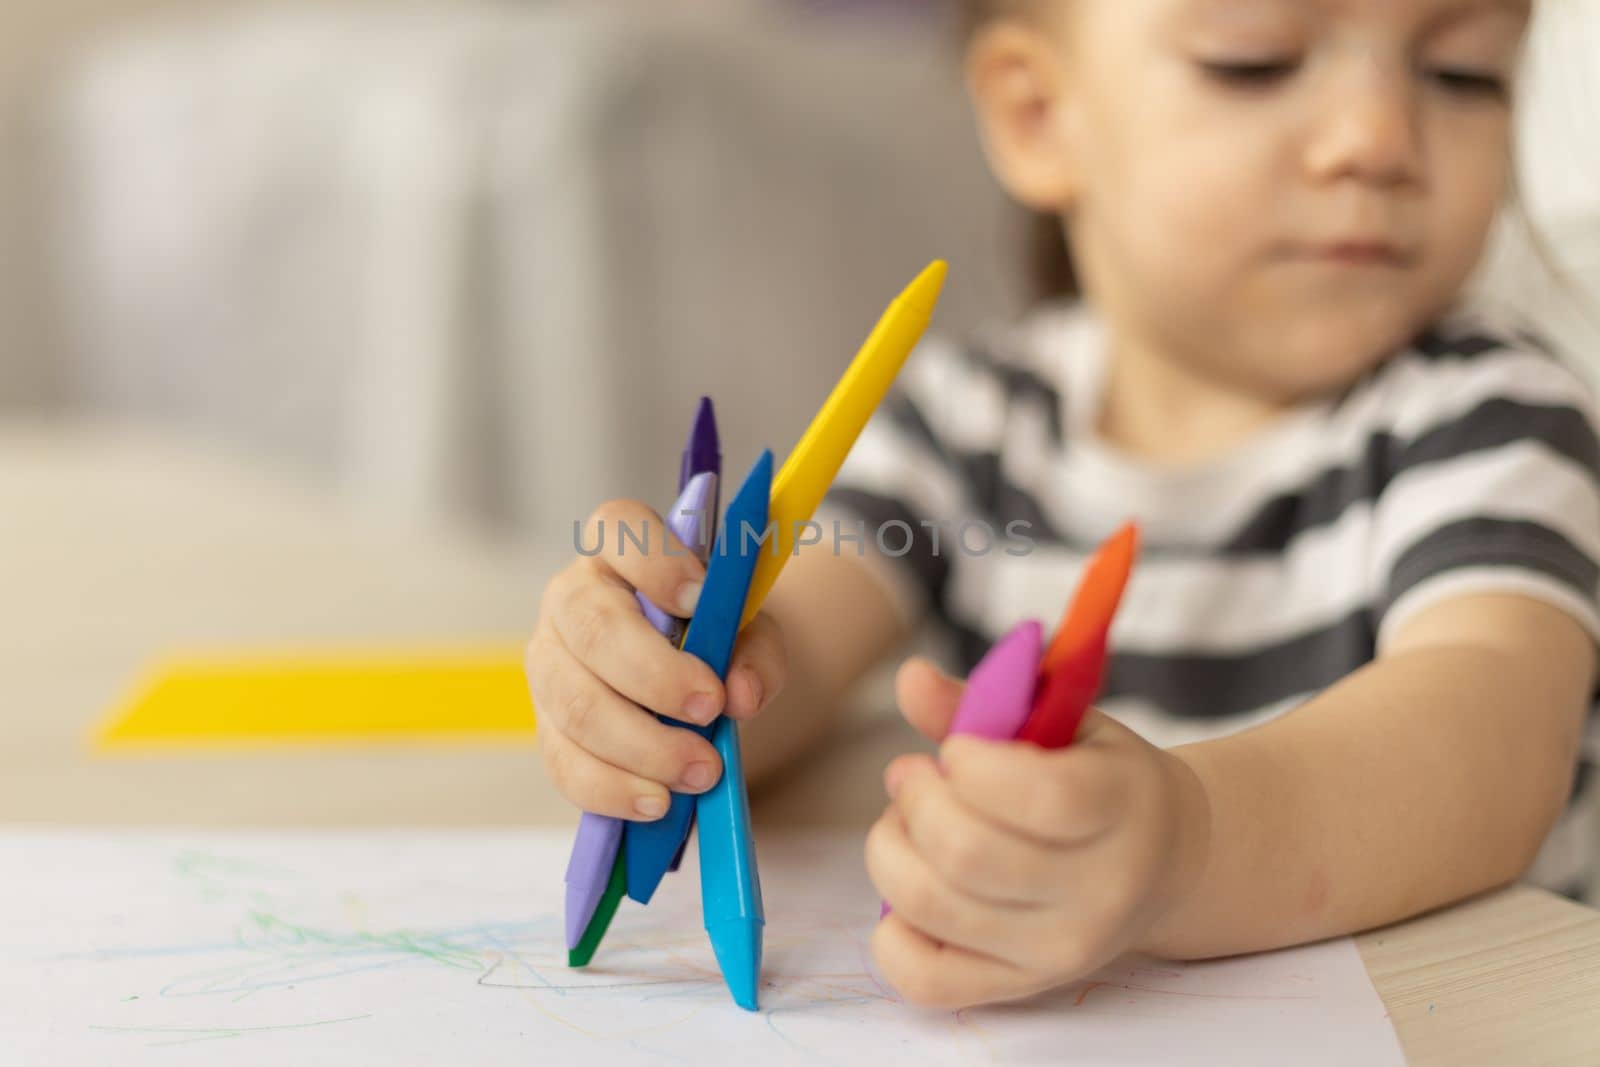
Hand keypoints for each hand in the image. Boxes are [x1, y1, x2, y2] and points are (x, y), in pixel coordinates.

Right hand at [525, 498, 786, 819]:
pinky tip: (657, 802)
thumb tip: (740, 695)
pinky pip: (565, 762)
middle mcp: (570, 598)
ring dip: (642, 746)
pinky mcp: (547, 725)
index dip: (656, 562)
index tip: (702, 598)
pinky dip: (613, 789)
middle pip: (594, 630)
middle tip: (710, 710)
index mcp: (618, 548)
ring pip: (576, 705)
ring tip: (701, 772)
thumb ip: (758, 652)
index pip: (619, 530)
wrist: (688, 675)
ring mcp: (549, 664)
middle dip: (654, 676)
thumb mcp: (751, 629)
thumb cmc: (713, 633)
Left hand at [866, 657, 1207, 1008]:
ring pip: (931, 907)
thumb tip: (908, 678)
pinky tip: (910, 883)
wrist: (1164, 861)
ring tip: (905, 822)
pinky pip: (924, 978)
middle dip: (915, 800)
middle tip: (913, 776)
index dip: (970, 761)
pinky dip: (890, 932)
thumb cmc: (1099, 774)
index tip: (958, 748)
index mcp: (1122, 807)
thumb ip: (984, 699)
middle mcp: (1098, 891)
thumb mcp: (1063, 720)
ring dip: (890, 849)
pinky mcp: (1019, 986)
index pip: (1037, 796)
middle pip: (968, 853)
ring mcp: (1059, 950)